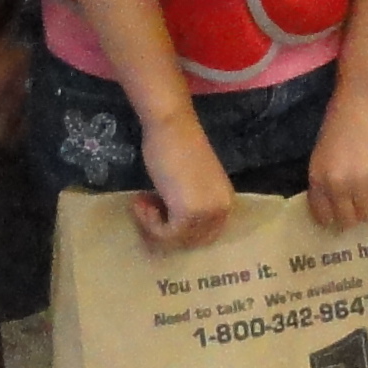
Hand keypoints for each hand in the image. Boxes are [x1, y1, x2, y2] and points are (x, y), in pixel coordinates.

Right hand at [131, 106, 234, 249]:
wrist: (171, 125)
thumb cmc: (176, 146)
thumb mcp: (190, 183)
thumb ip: (190, 204)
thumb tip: (172, 230)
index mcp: (226, 202)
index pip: (204, 236)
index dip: (177, 231)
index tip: (155, 214)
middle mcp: (222, 210)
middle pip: (191, 242)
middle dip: (164, 233)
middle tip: (144, 210)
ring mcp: (207, 213)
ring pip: (177, 241)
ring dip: (152, 226)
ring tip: (141, 203)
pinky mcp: (188, 214)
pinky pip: (165, 235)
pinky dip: (148, 223)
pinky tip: (140, 201)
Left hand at [307, 86, 367, 229]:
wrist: (363, 96)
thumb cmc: (341, 118)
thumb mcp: (323, 152)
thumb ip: (328, 177)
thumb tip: (339, 201)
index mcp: (317, 178)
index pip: (323, 216)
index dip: (334, 217)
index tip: (342, 213)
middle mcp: (336, 184)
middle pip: (348, 220)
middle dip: (355, 214)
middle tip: (362, 202)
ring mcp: (360, 182)